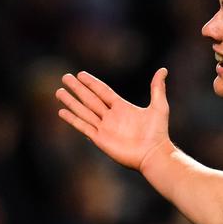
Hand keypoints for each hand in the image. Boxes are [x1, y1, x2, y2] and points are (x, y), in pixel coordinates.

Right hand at [55, 68, 171, 170]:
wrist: (153, 154)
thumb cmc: (158, 132)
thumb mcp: (159, 106)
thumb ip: (157, 88)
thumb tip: (163, 69)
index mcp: (122, 107)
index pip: (103, 91)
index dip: (91, 83)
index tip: (80, 74)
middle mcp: (111, 116)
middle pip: (90, 99)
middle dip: (77, 88)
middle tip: (65, 77)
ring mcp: (104, 128)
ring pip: (84, 111)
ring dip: (71, 102)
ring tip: (59, 92)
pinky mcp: (100, 139)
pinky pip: (83, 126)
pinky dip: (72, 119)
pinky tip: (62, 112)